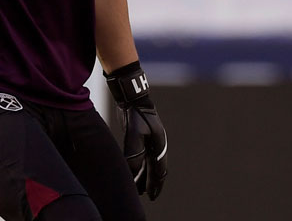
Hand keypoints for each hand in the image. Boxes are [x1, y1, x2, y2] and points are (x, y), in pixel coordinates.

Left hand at [106, 62, 167, 199]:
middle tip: (146, 194)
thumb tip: (133, 172)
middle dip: (151, 182)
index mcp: (159, 144)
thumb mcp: (134, 134)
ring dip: (145, 174)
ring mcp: (151, 139)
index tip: (151, 196)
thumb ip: (134, 153)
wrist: (133, 95)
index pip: (159, 170)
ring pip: (150, 162)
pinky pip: (144, 155)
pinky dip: (141, 165)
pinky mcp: (143, 134)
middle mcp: (157, 143)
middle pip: (156, 168)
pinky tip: (135, 168)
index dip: (155, 184)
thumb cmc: (135, 113)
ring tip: (139, 185)